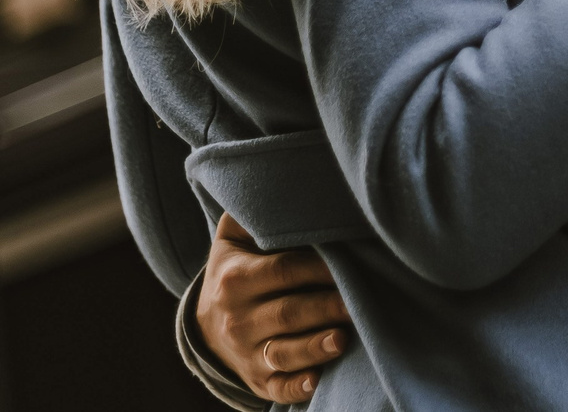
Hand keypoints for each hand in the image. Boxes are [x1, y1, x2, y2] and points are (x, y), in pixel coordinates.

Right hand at [197, 214, 352, 404]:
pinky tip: (319, 379)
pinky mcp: (257, 381)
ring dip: (315, 347)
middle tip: (361, 301)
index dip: (319, 267)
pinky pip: (277, 389)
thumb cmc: (236, 268)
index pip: (284, 270)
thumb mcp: (234, 237)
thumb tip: (286, 178)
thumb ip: (254, 211)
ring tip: (344, 338)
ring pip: (283, 353)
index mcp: (235, 279)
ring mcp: (246, 354)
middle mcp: (237, 319)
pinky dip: (298, 387)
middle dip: (327, 307)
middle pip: (288, 313)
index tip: (352, 261)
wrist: (206, 321)